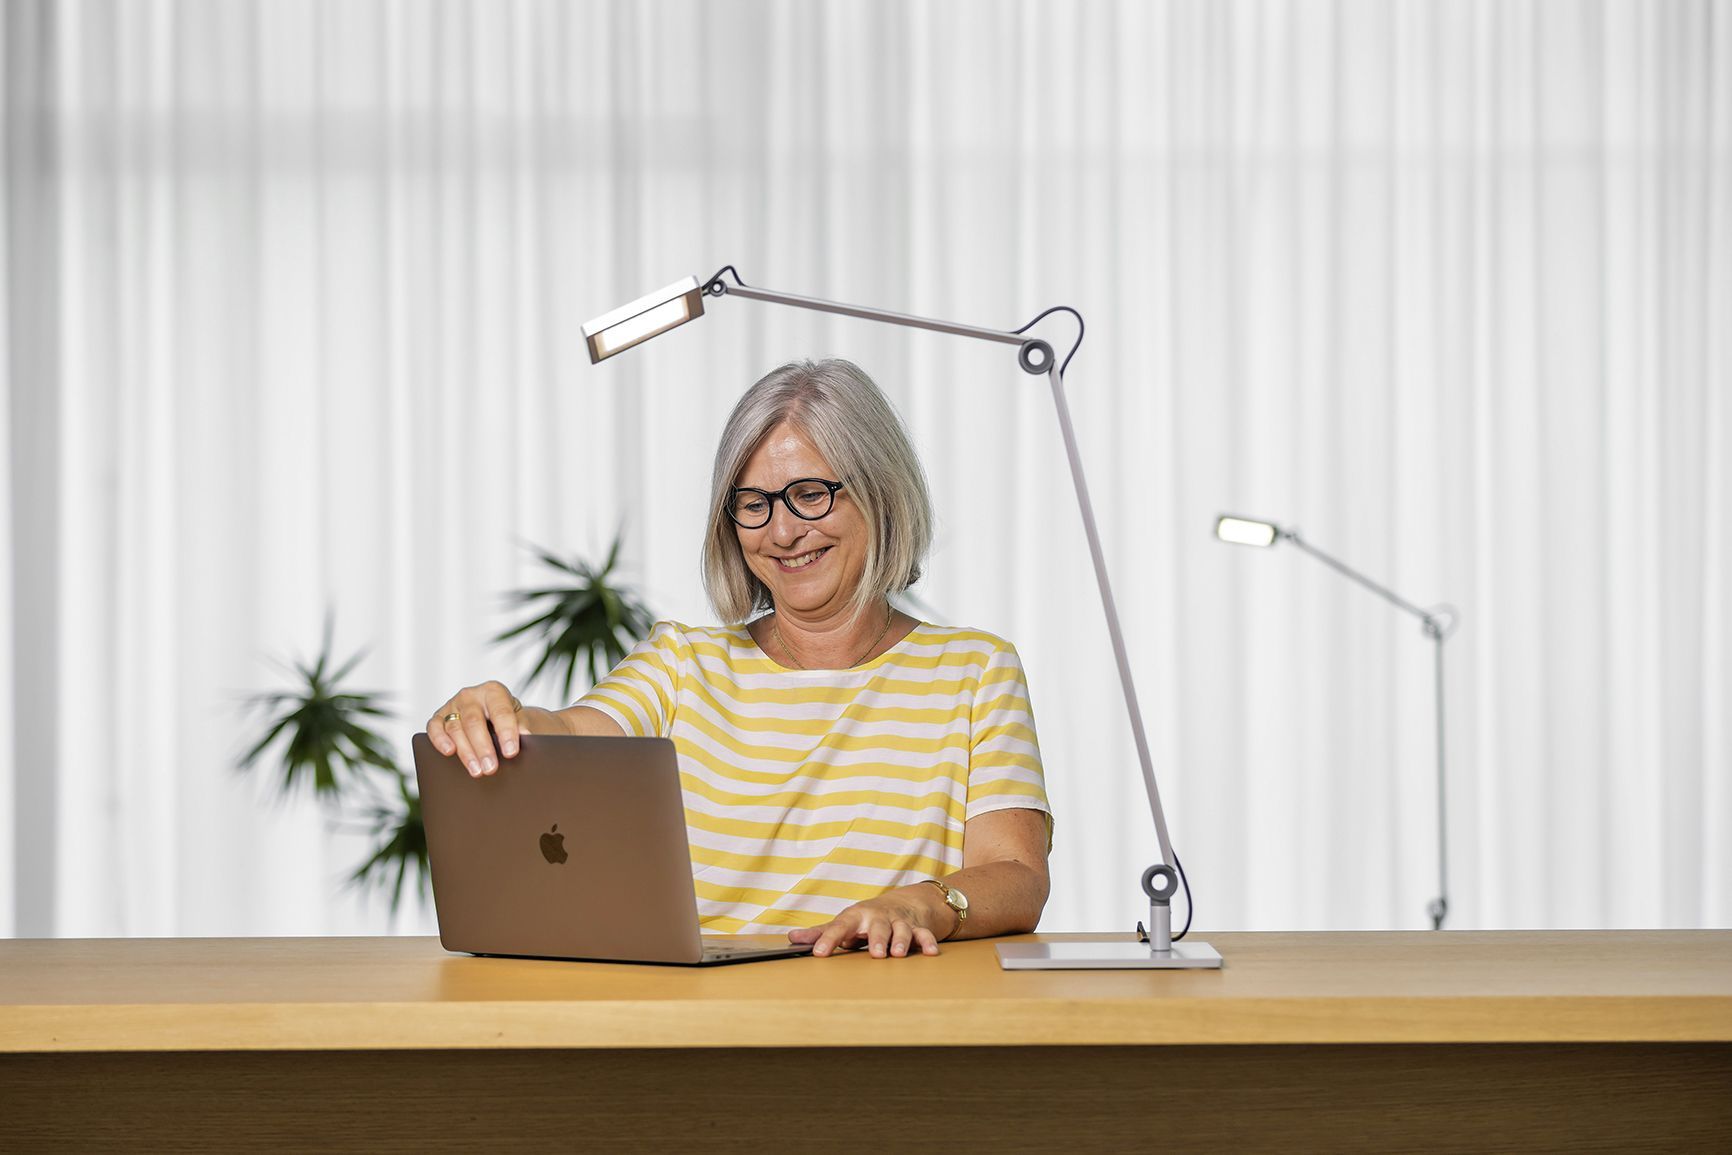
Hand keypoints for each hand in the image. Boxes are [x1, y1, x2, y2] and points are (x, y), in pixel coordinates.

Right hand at [425, 681, 523, 777]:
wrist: (501, 724)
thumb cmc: (514, 723)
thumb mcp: (524, 721)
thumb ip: (524, 725)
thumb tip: (524, 734)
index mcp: (494, 691)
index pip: (500, 712)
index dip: (506, 732)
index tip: (511, 753)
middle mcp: (471, 695)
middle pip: (474, 722)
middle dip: (483, 748)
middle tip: (491, 768)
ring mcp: (453, 706)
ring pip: (455, 728)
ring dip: (465, 752)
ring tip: (477, 771)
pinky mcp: (439, 717)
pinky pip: (434, 727)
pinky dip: (439, 739)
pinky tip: (448, 752)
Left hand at [788, 887, 954, 958]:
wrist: (903, 903)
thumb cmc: (866, 919)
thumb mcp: (844, 923)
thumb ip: (820, 933)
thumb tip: (791, 939)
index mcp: (855, 917)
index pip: (839, 927)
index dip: (828, 940)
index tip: (818, 954)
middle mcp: (878, 918)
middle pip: (877, 927)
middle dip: (877, 939)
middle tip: (875, 954)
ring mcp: (899, 922)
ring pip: (902, 930)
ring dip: (902, 941)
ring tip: (899, 955)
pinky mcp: (917, 928)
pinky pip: (924, 935)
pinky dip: (928, 942)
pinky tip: (931, 953)